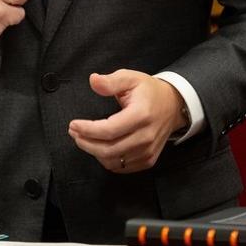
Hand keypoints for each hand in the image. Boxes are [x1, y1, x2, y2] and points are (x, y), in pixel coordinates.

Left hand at [67, 70, 187, 173]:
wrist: (173, 105)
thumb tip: (93, 80)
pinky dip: (107, 160)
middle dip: (86, 143)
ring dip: (94, 152)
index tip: (73, 124)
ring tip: (84, 139)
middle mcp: (146, 136)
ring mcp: (148, 151)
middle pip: (109, 150)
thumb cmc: (149, 91)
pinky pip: (122, 167)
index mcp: (141, 115)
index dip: (87, 130)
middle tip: (74, 133)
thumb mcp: (130, 78)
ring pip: (113, 161)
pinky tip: (100, 148)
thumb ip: (110, 81)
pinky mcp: (149, 160)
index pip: (109, 130)